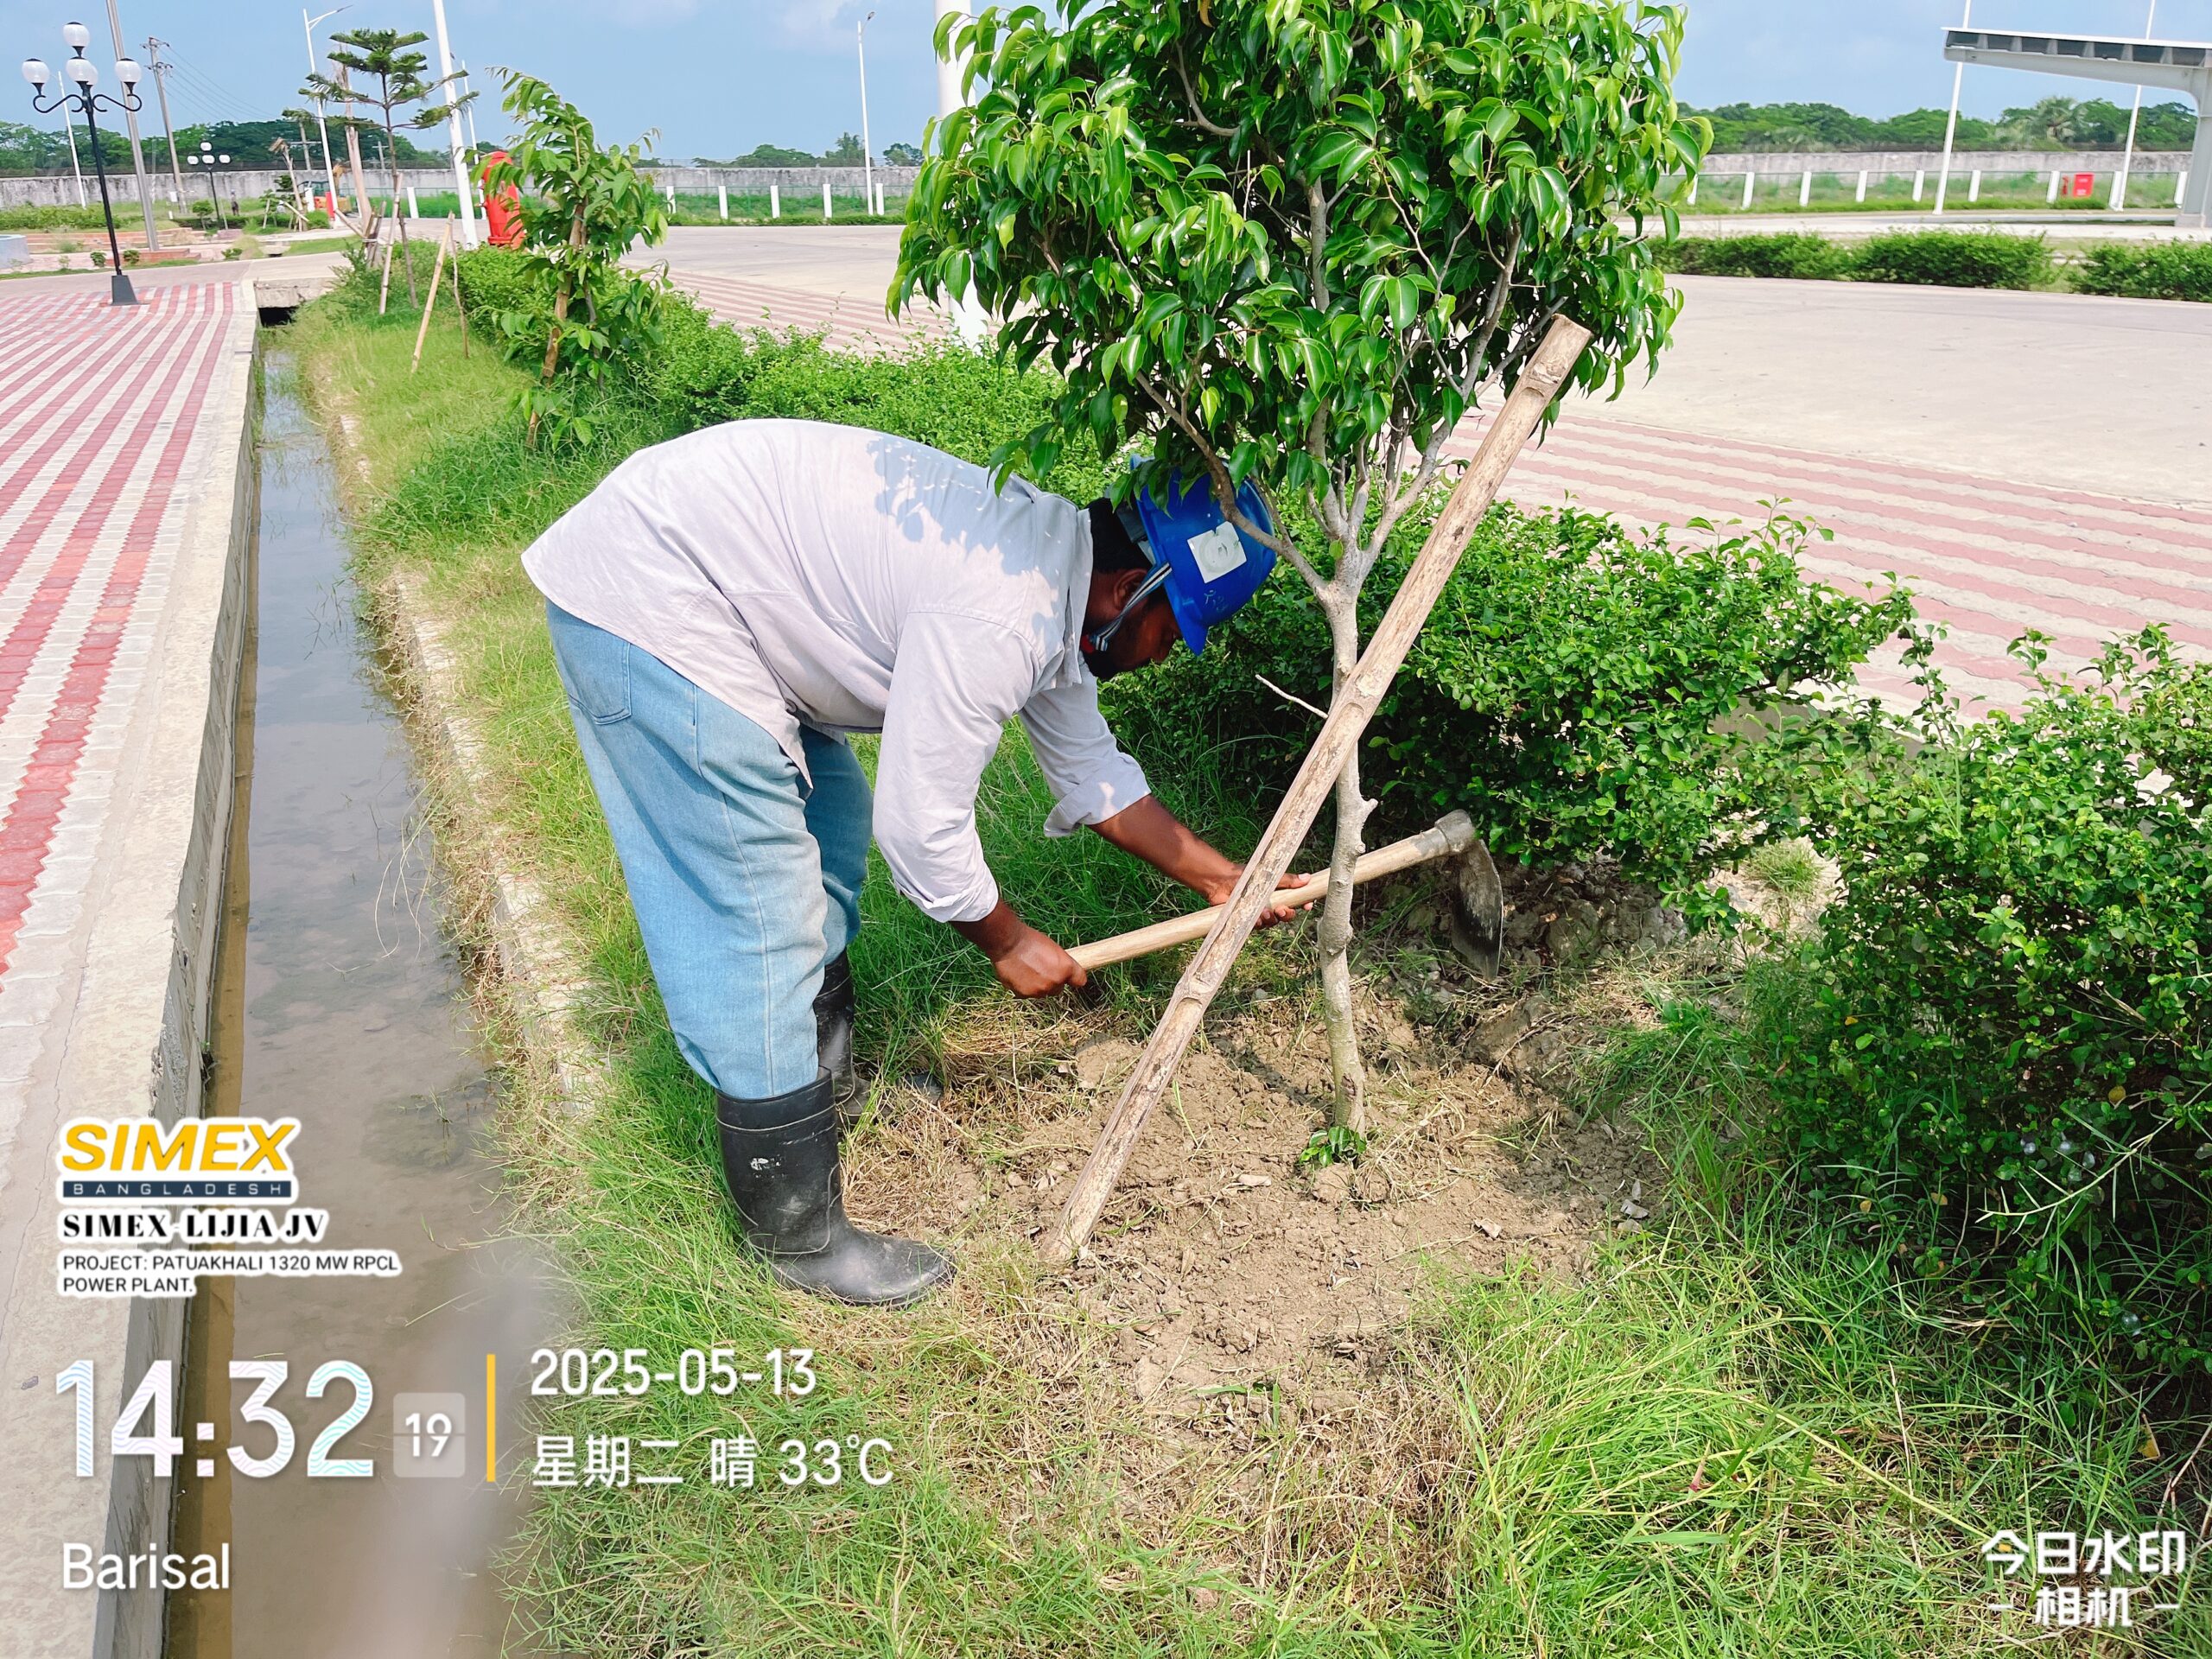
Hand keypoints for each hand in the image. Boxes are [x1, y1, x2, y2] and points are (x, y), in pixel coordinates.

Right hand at [953, 898, 1089, 997]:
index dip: (1073, 978)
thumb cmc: (1029, 940)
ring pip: (1042, 992)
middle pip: (1058, 989)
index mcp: (1066, 968)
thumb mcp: (1052, 947)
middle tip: (1041, 969)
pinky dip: (1023, 987)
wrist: (1008, 943)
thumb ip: (1060, 963)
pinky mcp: (1025, 994)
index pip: (1080, 980)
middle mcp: (1055, 982)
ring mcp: (1040, 990)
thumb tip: (1062, 971)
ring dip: (1037, 985)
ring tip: (1026, 969)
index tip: (1069, 976)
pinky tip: (1018, 974)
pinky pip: (1027, 994)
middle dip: (1052, 982)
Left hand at [1201, 866, 1315, 928]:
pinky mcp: (1248, 920)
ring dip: (1271, 919)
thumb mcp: (1269, 876)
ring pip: (1272, 922)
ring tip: (1265, 912)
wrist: (1222, 882)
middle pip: (1286, 916)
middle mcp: (1270, 905)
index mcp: (1278, 894)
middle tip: (1282, 910)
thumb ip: (1288, 880)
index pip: (1295, 902)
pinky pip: (1258, 926)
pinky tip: (1256, 917)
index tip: (1307, 905)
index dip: (1303, 905)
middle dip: (1287, 915)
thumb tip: (1307, 877)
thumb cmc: (1244, 876)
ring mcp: (1259, 913)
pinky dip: (1258, 922)